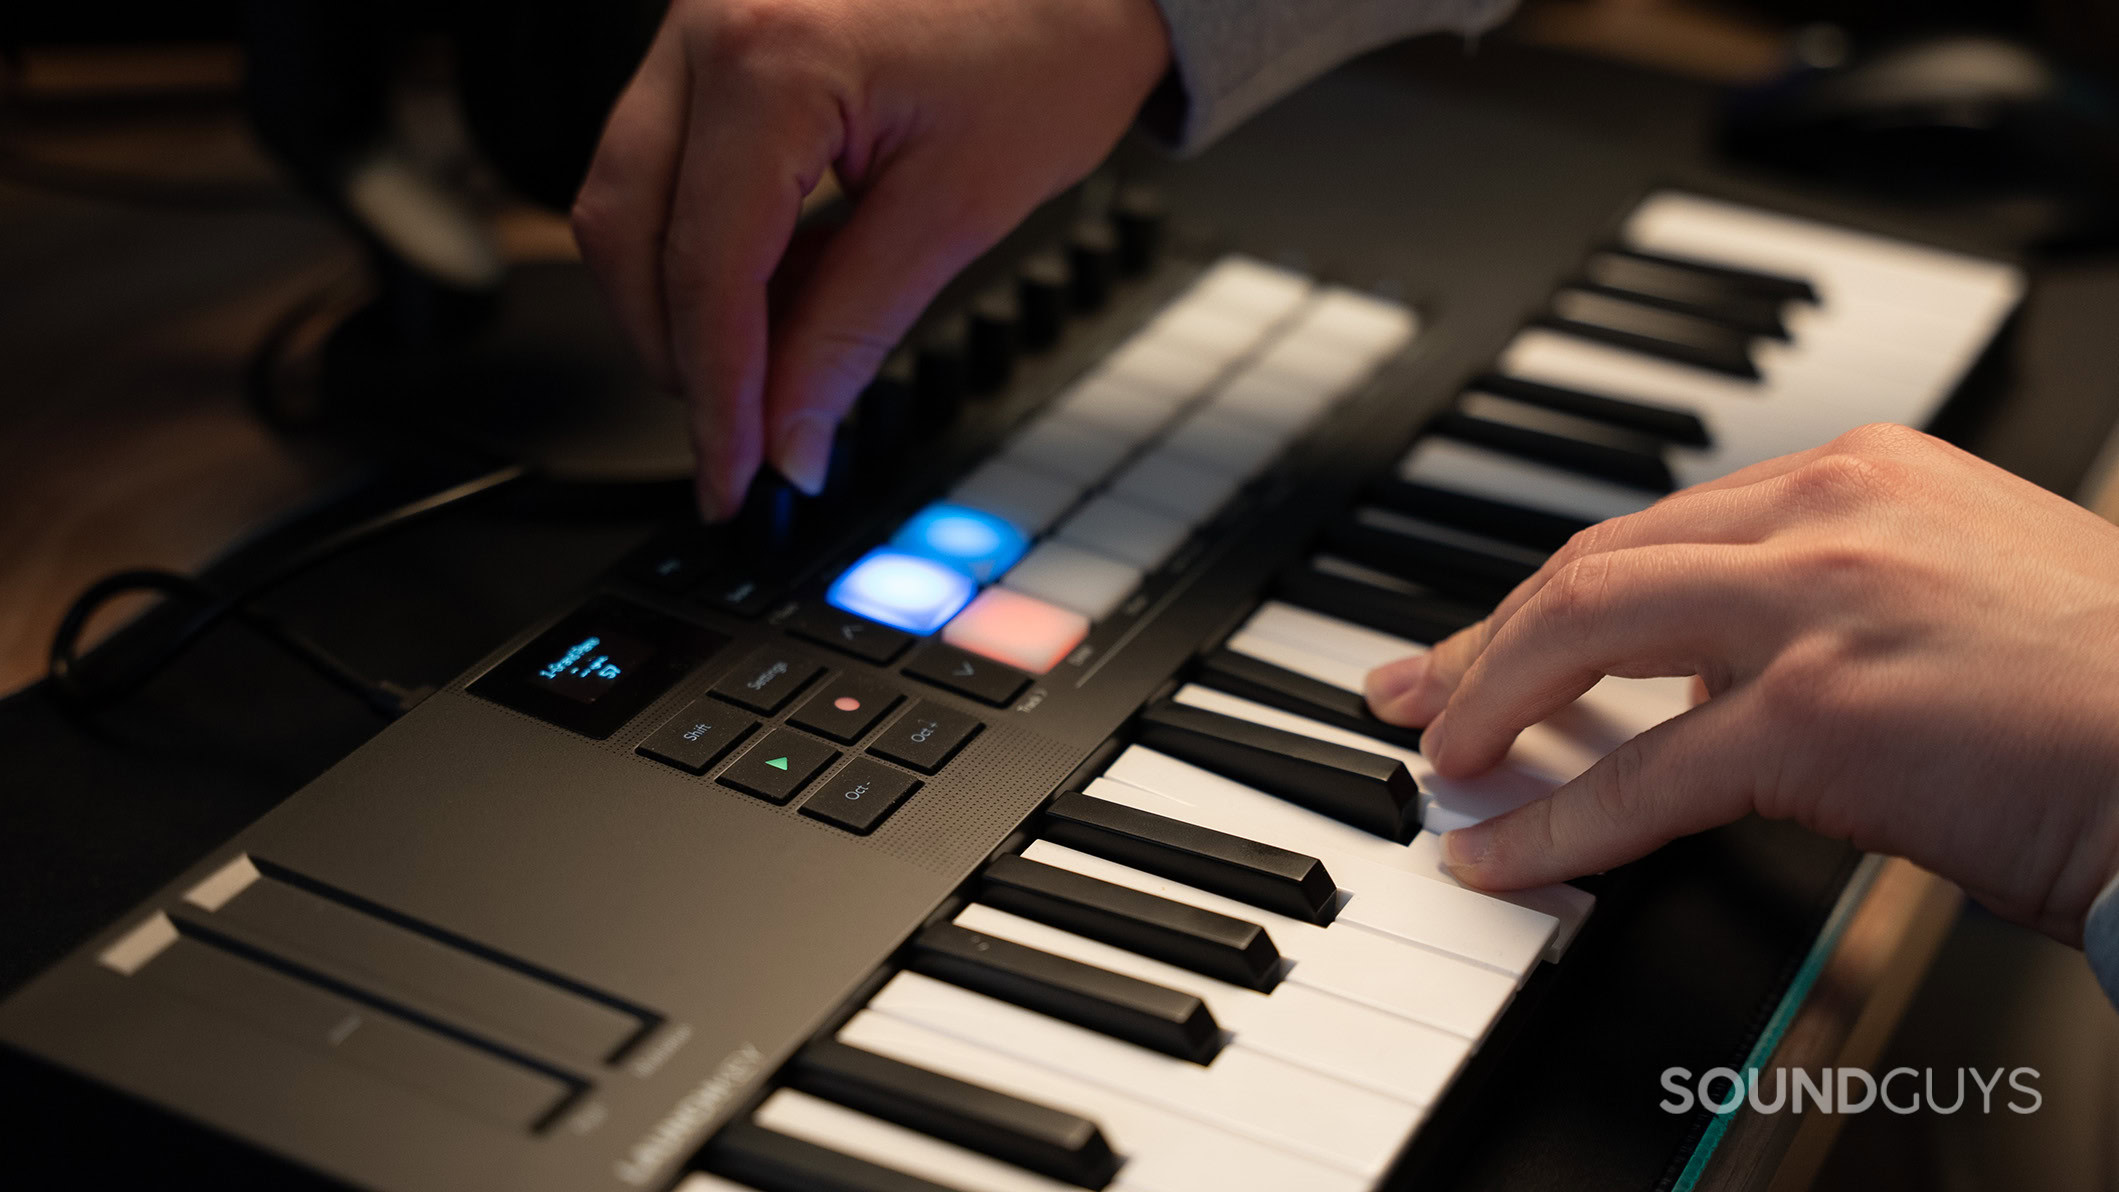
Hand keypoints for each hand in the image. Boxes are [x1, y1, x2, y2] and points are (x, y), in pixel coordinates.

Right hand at [571, 0, 1171, 517]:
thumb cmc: (1047, 41)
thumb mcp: (957, 209)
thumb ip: (852, 331)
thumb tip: (791, 438)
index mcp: (770, 59)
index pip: (707, 269)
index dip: (716, 396)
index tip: (733, 476)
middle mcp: (705, 25)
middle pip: (627, 231)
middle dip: (676, 351)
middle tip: (743, 438)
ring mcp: (695, 22)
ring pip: (628, 197)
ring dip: (680, 301)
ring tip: (769, 369)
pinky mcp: (711, 38)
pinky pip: (667, 160)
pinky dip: (706, 244)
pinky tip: (772, 298)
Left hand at [1364, 424, 2118, 945]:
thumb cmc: (2109, 697)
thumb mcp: (1957, 598)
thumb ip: (1827, 612)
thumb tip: (1708, 688)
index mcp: (1861, 474)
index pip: (1655, 527)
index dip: (1552, 592)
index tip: (1491, 635)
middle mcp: (1828, 512)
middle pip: (1593, 565)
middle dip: (1485, 636)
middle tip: (1416, 690)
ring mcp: (1817, 605)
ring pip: (1585, 635)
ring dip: (1491, 702)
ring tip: (1441, 760)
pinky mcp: (1818, 713)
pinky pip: (1638, 774)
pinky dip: (1551, 819)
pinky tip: (1497, 850)